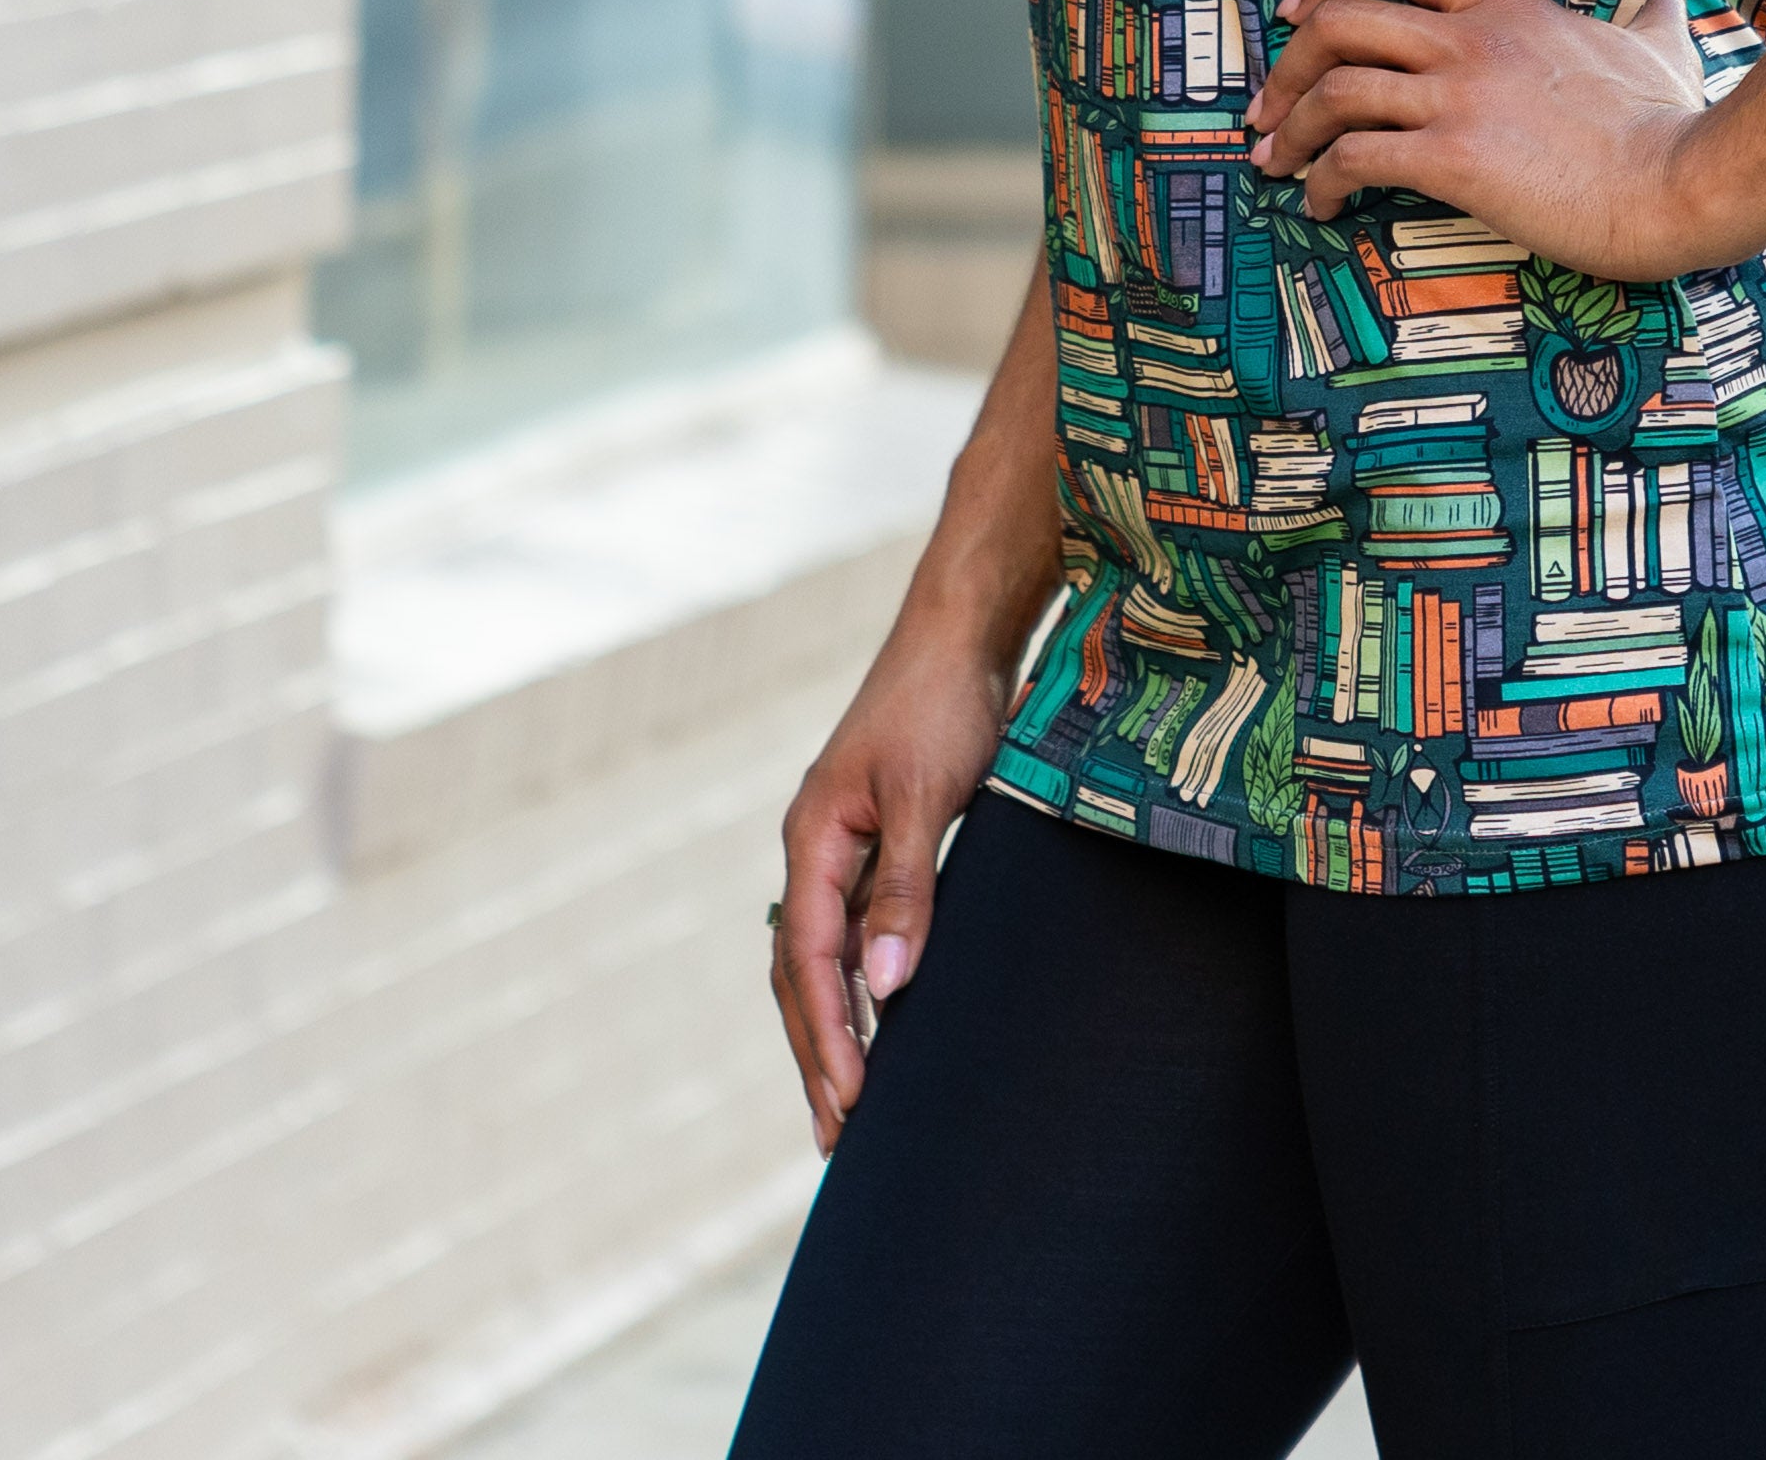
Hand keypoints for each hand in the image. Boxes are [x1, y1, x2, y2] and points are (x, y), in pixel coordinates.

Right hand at [770, 621, 1010, 1153]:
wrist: (964, 629)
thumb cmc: (943, 701)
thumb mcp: (925, 795)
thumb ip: (905, 887)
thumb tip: (885, 984)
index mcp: (813, 837)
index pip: (807, 960)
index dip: (826, 1035)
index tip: (849, 1105)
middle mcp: (817, 847)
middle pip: (800, 970)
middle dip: (816, 1052)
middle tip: (836, 1136)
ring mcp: (845, 842)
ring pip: (825, 953)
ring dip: (836, 1024)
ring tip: (850, 1101)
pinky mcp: (880, 836)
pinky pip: (858, 927)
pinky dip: (863, 980)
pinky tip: (882, 1016)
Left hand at [1245, 0, 1713, 276]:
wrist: (1680, 180)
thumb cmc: (1671, 120)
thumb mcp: (1658, 41)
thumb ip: (1653, 7)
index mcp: (1505, 2)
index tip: (1298, 14)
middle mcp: (1469, 37)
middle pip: (1340, 21)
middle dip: (1288, 63)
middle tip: (1268, 106)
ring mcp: (1458, 95)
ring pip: (1335, 89)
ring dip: (1290, 127)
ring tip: (1275, 162)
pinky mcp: (1454, 158)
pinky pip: (1354, 158)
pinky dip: (1322, 179)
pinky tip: (1322, 203)